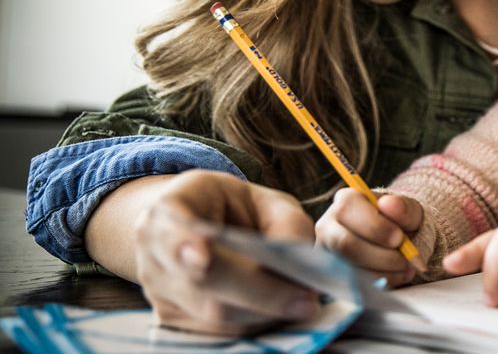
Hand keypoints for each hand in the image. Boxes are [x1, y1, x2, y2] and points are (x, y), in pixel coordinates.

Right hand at [127, 170, 318, 335]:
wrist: (202, 225)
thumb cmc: (239, 209)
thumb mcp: (267, 200)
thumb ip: (287, 226)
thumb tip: (301, 271)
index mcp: (169, 211)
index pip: (171, 232)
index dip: (185, 246)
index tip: (202, 259)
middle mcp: (153, 255)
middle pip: (203, 284)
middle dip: (259, 294)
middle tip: (306, 300)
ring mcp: (159, 293)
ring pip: (215, 317)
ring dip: (264, 313)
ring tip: (301, 302)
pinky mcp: (173, 323)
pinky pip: (220, 334)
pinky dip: (256, 323)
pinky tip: (279, 309)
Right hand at [315, 188, 424, 286]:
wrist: (397, 243)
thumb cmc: (400, 223)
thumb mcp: (409, 212)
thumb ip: (404, 207)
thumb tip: (389, 204)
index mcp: (345, 201)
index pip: (348, 210)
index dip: (375, 227)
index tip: (399, 238)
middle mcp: (328, 225)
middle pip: (345, 244)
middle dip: (380, 256)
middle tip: (404, 259)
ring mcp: (326, 252)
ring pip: (347, 268)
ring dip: (382, 272)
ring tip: (405, 268)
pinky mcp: (331, 274)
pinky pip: (351, 285)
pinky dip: (379, 283)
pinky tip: (397, 276)